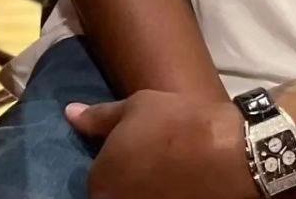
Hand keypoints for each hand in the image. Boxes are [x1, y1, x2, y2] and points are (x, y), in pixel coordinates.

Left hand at [67, 92, 257, 198]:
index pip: (97, 176)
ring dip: (141, 189)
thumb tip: (68, 113)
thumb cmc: (177, 123)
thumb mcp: (135, 106)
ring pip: (133, 198)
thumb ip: (98, 117)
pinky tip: (176, 185)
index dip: (116, 161)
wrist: (227, 155)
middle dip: (126, 180)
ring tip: (165, 175)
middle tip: (151, 163)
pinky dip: (160, 193)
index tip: (137, 152)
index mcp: (99, 180)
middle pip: (111, 193)